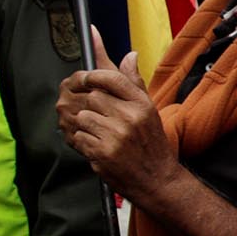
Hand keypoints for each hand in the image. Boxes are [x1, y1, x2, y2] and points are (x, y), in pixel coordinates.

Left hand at [56, 29, 177, 202]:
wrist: (157, 180)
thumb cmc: (152, 144)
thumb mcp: (148, 110)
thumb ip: (134, 82)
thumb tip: (129, 54)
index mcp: (142, 104)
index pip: (111, 77)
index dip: (93, 75)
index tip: (86, 79)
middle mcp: (131, 118)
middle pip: (93, 96)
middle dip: (90, 106)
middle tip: (96, 116)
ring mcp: (116, 136)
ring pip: (83, 116)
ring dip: (85, 125)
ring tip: (98, 133)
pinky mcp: (103, 153)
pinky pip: (79, 137)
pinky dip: (83, 142)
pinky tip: (97, 146)